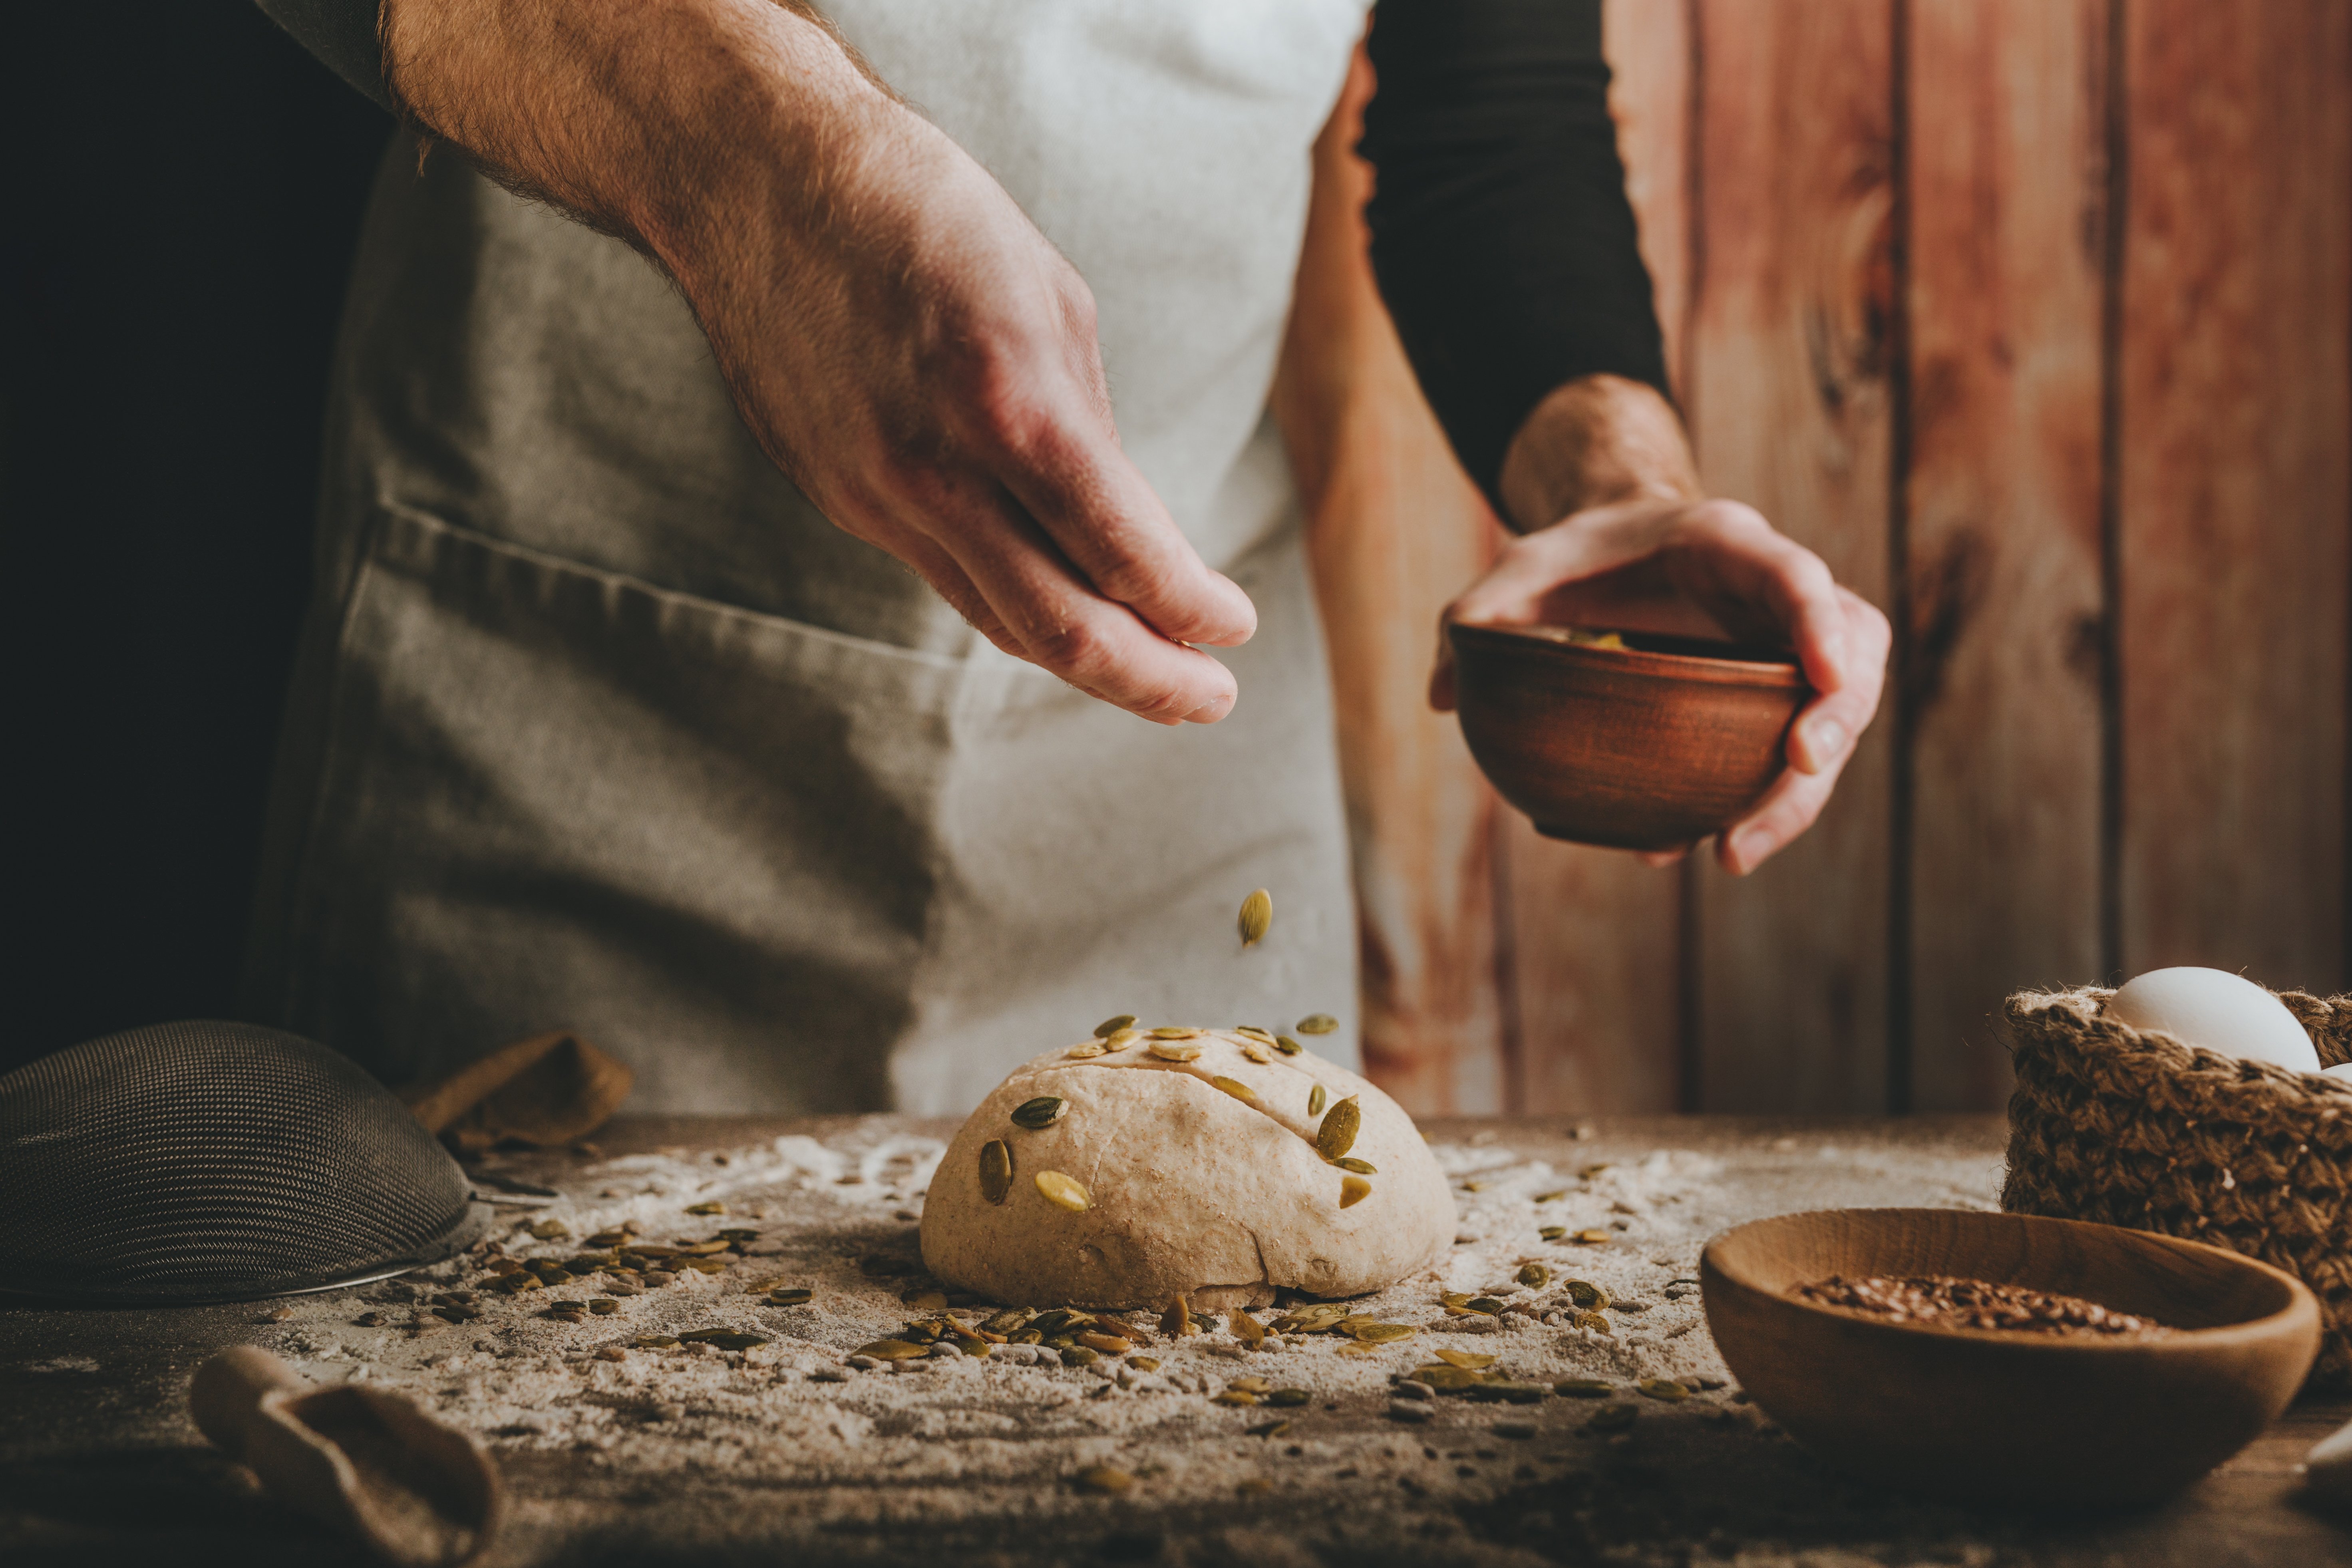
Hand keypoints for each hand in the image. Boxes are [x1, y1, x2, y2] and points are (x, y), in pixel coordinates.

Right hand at [382, 0, 1251, 723]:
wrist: (758, 178)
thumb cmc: (925, 213)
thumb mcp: (1051, 301)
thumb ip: (1091, 430)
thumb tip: (1133, 533)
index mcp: (1011, 404)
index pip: (1123, 555)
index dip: (1193, 610)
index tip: (1235, 625)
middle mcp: (937, 471)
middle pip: (1062, 627)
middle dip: (1153, 678)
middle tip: (1214, 698)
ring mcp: (876, 495)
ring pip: (997, 619)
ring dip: (1088, 661)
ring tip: (1154, 674)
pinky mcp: (839, 497)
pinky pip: (945, 574)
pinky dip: (1014, 600)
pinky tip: (1059, 603)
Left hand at [1431, 488, 1890, 873]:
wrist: (1607, 555)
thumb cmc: (1568, 558)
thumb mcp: (1513, 571)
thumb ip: (1473, 619)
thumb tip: (1438, 695)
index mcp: (1725, 545)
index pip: (1796, 575)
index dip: (1820, 624)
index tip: (1823, 680)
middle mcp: (1773, 595)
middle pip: (1849, 653)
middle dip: (1835, 717)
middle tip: (1795, 776)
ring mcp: (1784, 648)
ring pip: (1838, 713)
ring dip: (1803, 789)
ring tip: (1733, 851)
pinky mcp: (1774, 696)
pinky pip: (1792, 750)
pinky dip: (1763, 802)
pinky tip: (1699, 847)